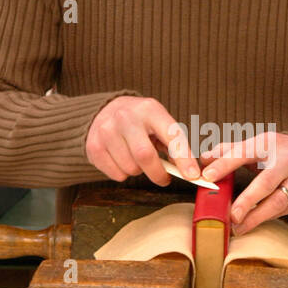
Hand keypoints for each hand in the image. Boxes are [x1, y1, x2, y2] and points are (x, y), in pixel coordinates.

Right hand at [85, 96, 199, 187]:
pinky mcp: (93, 146)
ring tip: (137, 159)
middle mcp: (126, 117)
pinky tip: (122, 160)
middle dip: (158, 173)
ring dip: (139, 172)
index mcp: (149, 109)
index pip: (170, 136)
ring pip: (130, 168)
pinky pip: (116, 175)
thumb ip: (174, 145)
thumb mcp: (159, 123)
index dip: (184, 159)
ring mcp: (106, 131)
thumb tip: (191, 172)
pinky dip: (124, 174)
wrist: (105, 111)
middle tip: (164, 178)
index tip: (194, 176)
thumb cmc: (140, 122)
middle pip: (145, 156)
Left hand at [200, 132, 287, 232]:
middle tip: (231, 215)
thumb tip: (203, 159)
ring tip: (238, 228)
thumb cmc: (277, 154)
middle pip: (266, 182)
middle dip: (247, 200)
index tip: (207, 177)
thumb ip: (229, 151)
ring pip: (277, 201)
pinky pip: (283, 210)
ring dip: (256, 217)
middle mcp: (287, 160)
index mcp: (269, 143)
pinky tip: (251, 225)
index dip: (225, 164)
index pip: (244, 153)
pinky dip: (265, 218)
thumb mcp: (257, 146)